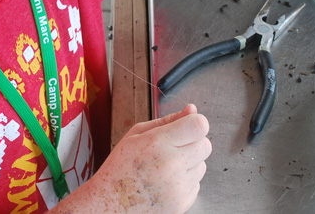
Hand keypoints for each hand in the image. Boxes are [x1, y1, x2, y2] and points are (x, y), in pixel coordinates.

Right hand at [57, 104, 210, 212]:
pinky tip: (165, 181)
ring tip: (164, 166)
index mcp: (158, 143)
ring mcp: (178, 187)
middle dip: (193, 142)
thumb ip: (168, 120)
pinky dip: (185, 181)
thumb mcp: (136, 134)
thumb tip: (192, 110)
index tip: (186, 126)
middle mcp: (172, 166)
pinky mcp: (183, 203)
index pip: (199, 125)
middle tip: (172, 147)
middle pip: (205, 145)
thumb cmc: (120, 168)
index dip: (195, 122)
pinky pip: (196, 184)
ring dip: (189, 163)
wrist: (109, 205)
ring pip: (202, 165)